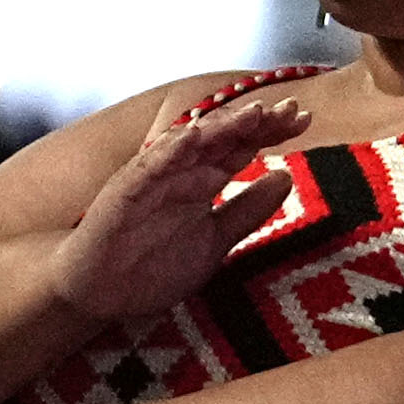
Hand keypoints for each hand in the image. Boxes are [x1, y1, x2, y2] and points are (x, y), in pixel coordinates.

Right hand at [51, 83, 310, 323]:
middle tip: (291, 108)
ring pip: (189, 147)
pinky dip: (167, 153)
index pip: (242, 147)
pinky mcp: (123, 195)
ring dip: (219, 129)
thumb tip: (286, 177)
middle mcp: (180, 174)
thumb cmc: (153, 266)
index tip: (304, 118)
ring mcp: (151, 181)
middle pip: (222, 139)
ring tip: (252, 114)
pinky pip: (146, 169)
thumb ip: (248, 211)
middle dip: (255, 122)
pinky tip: (189, 138)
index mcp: (203, 182)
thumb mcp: (215, 241)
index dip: (271, 131)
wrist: (100, 295)